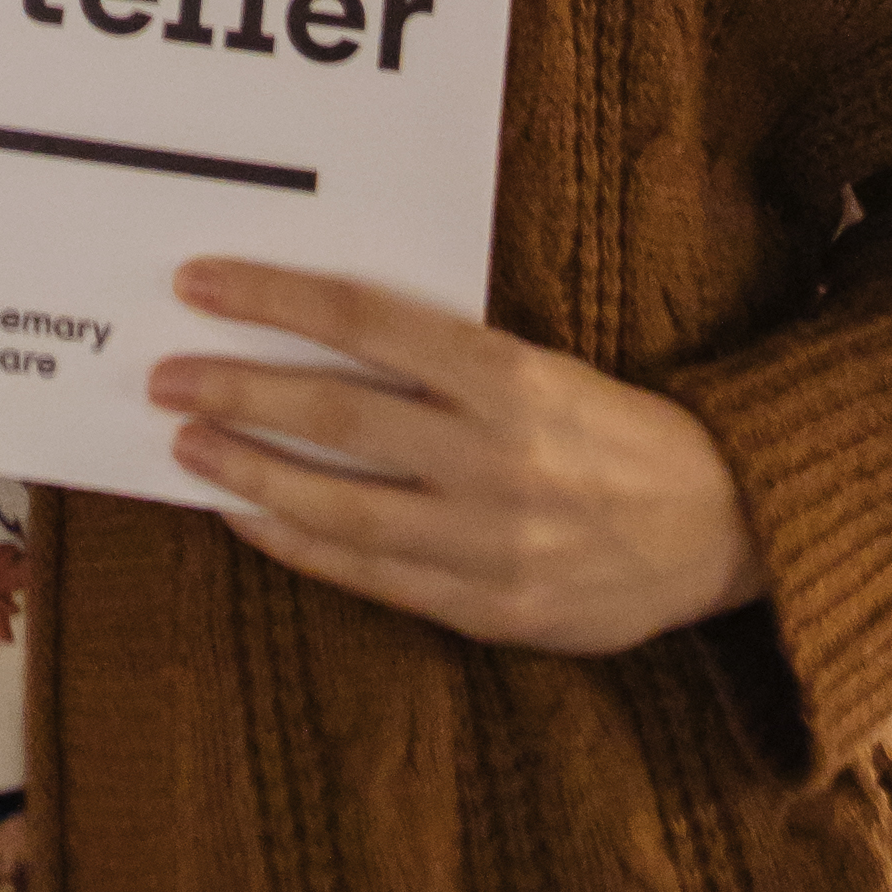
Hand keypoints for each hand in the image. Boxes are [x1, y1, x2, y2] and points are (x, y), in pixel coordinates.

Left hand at [148, 263, 761, 653]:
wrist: (726, 528)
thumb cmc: (620, 431)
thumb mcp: (546, 367)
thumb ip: (448, 361)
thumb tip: (321, 332)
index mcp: (511, 376)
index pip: (366, 321)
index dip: (275, 300)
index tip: (202, 283)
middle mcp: (495, 456)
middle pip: (336, 414)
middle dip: (237, 392)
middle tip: (165, 376)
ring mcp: (489, 540)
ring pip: (339, 507)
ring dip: (250, 474)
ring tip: (188, 448)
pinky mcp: (491, 609)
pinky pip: (371, 577)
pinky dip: (301, 548)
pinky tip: (250, 519)